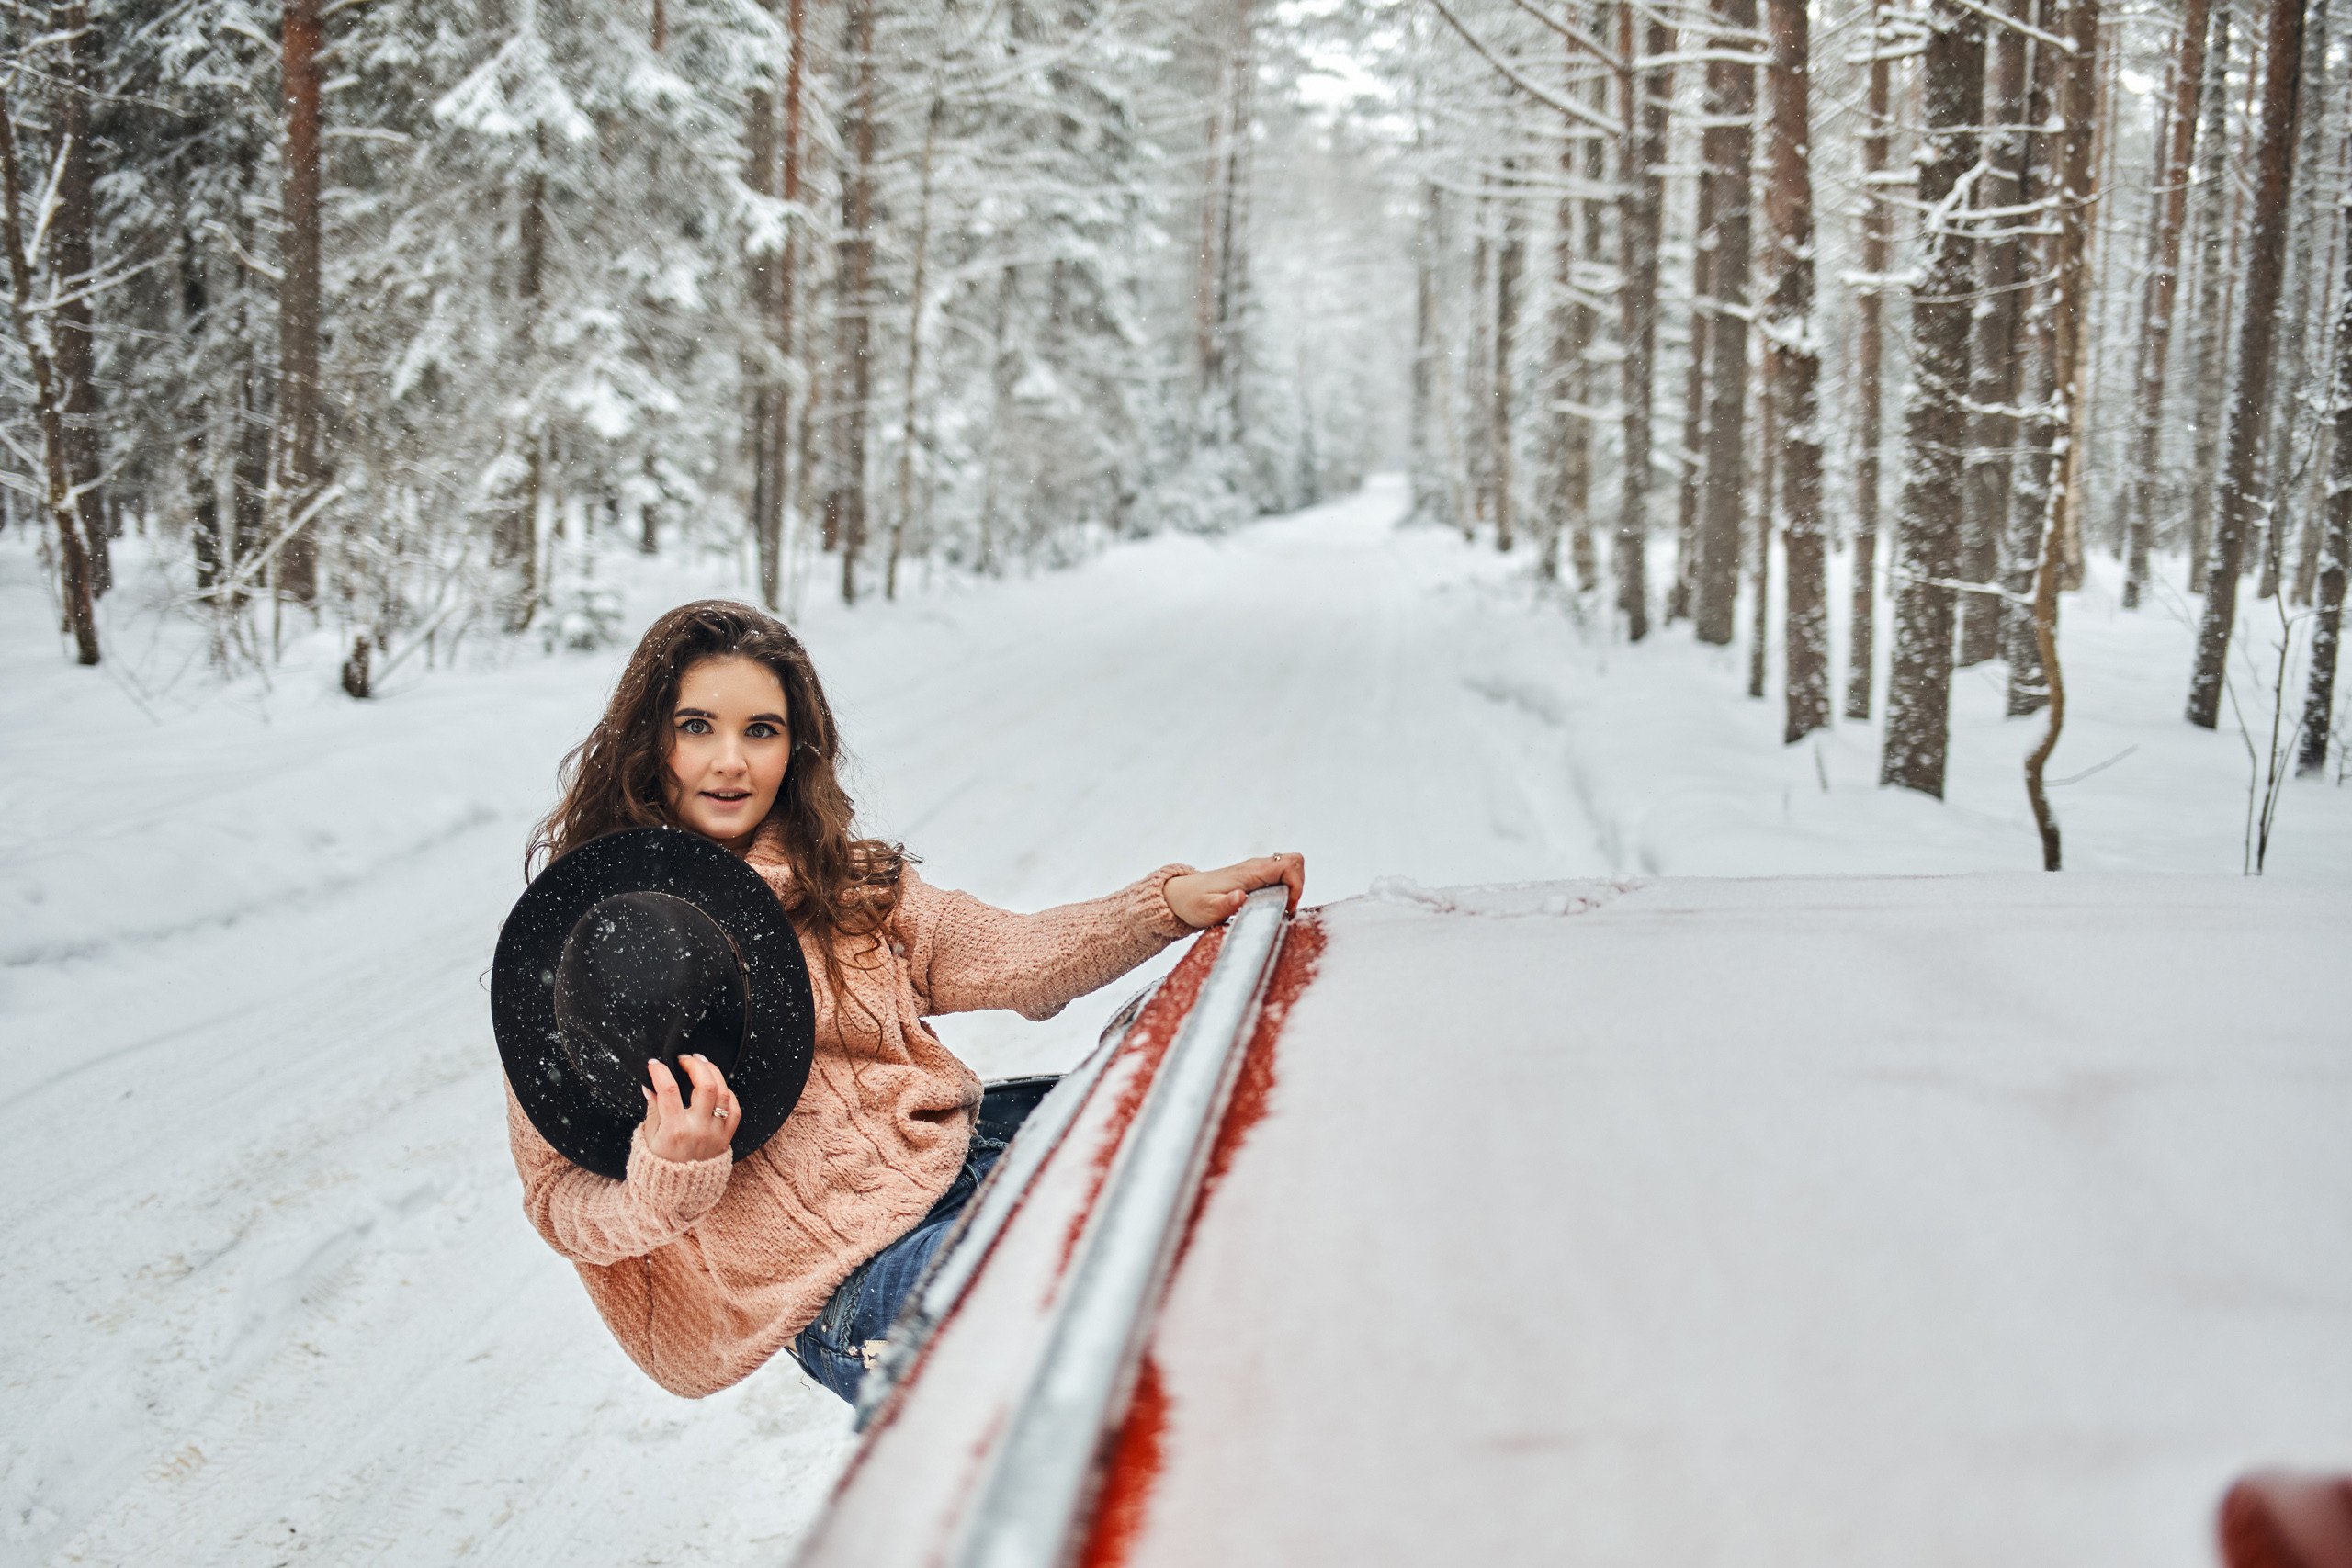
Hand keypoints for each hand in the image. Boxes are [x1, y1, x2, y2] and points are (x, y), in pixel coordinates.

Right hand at [640, 1054, 739, 1164]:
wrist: (678, 1191)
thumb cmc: (660, 1163)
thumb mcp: (649, 1136)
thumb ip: (653, 1108)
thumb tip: (649, 1084)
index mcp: (674, 1130)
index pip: (669, 1091)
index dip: (661, 1072)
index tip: (655, 1064)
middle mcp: (698, 1130)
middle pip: (706, 1086)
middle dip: (695, 1065)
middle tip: (685, 1059)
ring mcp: (715, 1134)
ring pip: (724, 1093)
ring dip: (713, 1073)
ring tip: (702, 1064)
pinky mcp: (726, 1138)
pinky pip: (734, 1109)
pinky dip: (727, 1094)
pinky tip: (717, 1086)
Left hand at [1165, 852, 1305, 928]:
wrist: (1179, 896)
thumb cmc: (1193, 903)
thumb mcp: (1208, 910)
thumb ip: (1226, 905)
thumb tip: (1241, 897)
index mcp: (1249, 872)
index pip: (1288, 865)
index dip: (1297, 886)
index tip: (1287, 907)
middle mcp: (1255, 867)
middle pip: (1294, 861)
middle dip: (1299, 885)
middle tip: (1286, 908)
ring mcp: (1255, 871)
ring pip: (1289, 867)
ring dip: (1293, 887)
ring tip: (1279, 909)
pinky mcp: (1254, 877)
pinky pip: (1280, 875)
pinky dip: (1285, 889)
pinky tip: (1271, 907)